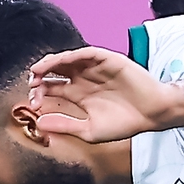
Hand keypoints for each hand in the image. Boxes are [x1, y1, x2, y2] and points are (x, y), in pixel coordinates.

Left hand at [28, 48, 177, 143]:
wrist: (152, 113)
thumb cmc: (124, 123)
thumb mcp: (89, 130)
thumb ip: (65, 125)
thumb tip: (39, 123)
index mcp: (78, 94)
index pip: (52, 89)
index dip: (39, 93)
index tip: (32, 102)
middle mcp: (83, 79)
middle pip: (54, 72)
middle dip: (40, 76)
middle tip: (32, 85)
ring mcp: (93, 68)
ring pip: (66, 60)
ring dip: (50, 63)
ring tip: (38, 72)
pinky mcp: (106, 59)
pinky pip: (84, 53)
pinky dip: (70, 56)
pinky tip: (59, 63)